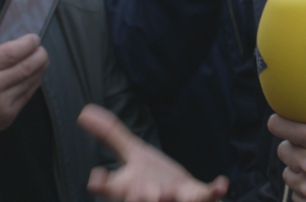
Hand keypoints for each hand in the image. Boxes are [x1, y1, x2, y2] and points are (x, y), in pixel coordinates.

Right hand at [0, 27, 48, 157]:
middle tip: (40, 47)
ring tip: (39, 58)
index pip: (11, 52)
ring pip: (32, 80)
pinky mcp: (7, 116)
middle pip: (27, 66)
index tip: (33, 38)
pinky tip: (32, 75)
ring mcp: (0, 103)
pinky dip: (34, 82)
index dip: (28, 43)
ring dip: (40, 66)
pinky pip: (28, 94)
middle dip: (40, 53)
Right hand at [78, 104, 228, 201]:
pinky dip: (214, 192)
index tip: (96, 180)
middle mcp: (148, 197)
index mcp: (128, 186)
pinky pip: (205, 197)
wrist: (179, 195)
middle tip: (139, 190)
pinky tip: (221, 184)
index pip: (110, 188)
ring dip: (168, 199)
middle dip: (137, 198)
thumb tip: (84, 112)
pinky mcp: (196, 198)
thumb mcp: (132, 153)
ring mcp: (173, 200)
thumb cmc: (150, 177)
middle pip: (139, 199)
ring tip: (165, 192)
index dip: (103, 185)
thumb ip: (110, 134)